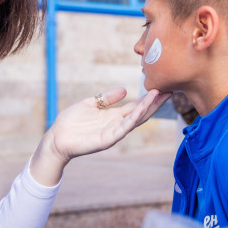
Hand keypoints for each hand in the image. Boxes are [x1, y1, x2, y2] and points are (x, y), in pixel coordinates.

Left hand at [30, 88, 170, 185]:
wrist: (57, 138)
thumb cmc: (71, 121)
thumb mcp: (91, 103)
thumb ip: (107, 98)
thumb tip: (125, 90)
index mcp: (114, 116)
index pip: (136, 106)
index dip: (149, 98)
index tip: (162, 87)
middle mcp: (117, 125)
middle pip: (141, 113)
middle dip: (155, 103)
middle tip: (170, 91)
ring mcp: (113, 133)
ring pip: (135, 120)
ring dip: (148, 108)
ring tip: (159, 95)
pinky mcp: (107, 140)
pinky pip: (123, 128)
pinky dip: (133, 119)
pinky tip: (141, 108)